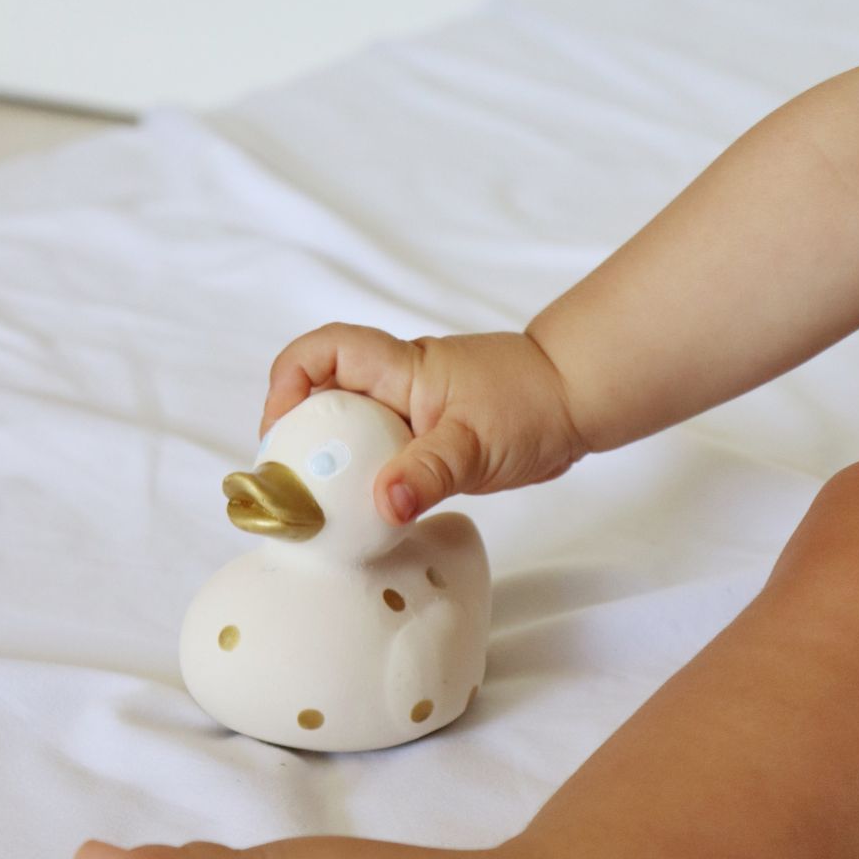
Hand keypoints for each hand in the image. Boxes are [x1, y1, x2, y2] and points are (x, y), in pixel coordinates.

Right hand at [262, 324, 586, 524]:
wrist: (575, 402)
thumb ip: (429, 473)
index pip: (324, 351)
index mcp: (400, 369)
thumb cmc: (531, 405)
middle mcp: (396, 384)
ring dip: (331, 457)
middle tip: (294, 482)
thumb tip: (384, 504)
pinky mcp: (426, 437)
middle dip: (299, 430)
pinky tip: (367, 507)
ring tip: (323, 503)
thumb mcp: (475, 443)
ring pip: (351, 425)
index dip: (288, 381)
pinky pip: (378, 449)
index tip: (282, 432)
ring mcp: (410, 410)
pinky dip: (364, 474)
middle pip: (323, 391)